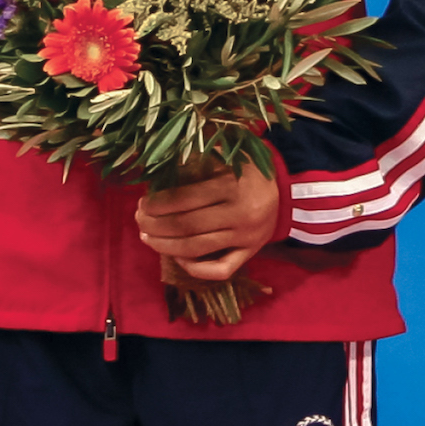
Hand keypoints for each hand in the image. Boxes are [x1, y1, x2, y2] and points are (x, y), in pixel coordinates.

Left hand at [136, 162, 280, 281]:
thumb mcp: (230, 156)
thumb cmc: (250, 171)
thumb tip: (163, 160)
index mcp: (233, 185)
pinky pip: (221, 269)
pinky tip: (177, 259)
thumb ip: (201, 157)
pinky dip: (197, 269)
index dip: (159, 203)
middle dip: (156, 225)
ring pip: (198, 248)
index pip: (187, 199)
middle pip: (188, 226)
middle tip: (139, 220)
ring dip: (166, 246)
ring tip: (147, 238)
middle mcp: (240, 214)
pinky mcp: (250, 253)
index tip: (142, 203)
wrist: (286, 193)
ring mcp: (246, 237)